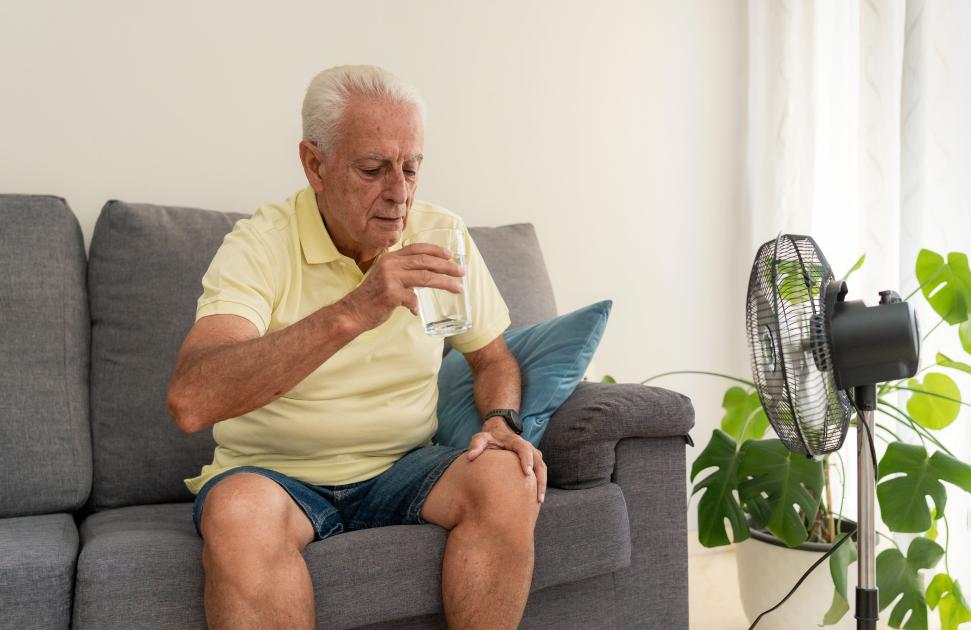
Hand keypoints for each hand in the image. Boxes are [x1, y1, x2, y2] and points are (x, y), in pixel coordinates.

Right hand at [340, 243, 463, 330]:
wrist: (352, 312)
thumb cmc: (371, 297)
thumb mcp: (384, 278)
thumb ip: (401, 274)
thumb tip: (422, 280)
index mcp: (390, 258)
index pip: (417, 248)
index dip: (435, 250)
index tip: (450, 255)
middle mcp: (391, 265)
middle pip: (425, 261)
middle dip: (447, 266)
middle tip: (462, 272)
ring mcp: (390, 279)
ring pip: (425, 277)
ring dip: (445, 283)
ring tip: (459, 288)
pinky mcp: (391, 294)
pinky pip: (412, 299)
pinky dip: (416, 305)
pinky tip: (416, 310)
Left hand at [467, 423, 546, 503]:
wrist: (499, 433)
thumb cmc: (490, 438)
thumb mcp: (481, 438)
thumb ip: (476, 445)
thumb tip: (470, 457)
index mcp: (516, 441)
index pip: (524, 449)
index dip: (527, 460)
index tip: (527, 473)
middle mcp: (528, 447)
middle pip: (539, 462)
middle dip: (540, 479)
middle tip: (538, 496)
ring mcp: (532, 455)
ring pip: (542, 469)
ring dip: (542, 485)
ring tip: (539, 502)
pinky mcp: (533, 462)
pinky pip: (540, 473)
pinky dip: (540, 485)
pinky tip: (536, 500)